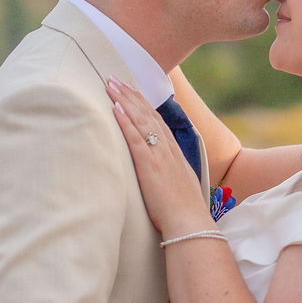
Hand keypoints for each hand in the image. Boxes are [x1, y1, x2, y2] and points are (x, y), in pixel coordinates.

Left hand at [107, 77, 208, 234]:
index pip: (157, 121)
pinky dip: (125, 121)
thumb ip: (169, 174)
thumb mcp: (179, 186)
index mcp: (174, 153)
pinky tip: (115, 107)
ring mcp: (159, 155)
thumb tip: (162, 174)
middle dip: (130, 95)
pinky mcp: (149, 165)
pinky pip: (135, 138)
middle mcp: (167, 149)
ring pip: (141, 120)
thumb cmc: (184, 212)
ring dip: (125, 100)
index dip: (143, 104)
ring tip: (111, 84)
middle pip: (147, 114)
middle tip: (115, 78)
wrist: (190, 224)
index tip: (131, 90)